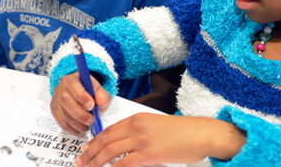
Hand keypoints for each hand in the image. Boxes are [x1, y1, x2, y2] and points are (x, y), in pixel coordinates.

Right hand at [50, 72, 110, 134]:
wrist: (83, 95)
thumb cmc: (90, 92)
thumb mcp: (100, 90)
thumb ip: (103, 95)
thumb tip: (101, 102)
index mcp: (72, 79)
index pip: (72, 84)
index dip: (81, 96)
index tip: (91, 106)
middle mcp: (61, 88)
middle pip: (65, 100)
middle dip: (79, 113)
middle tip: (91, 120)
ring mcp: (56, 100)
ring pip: (63, 113)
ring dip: (77, 123)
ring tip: (88, 125)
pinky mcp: (55, 111)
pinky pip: (61, 122)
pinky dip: (72, 128)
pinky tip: (81, 128)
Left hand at [74, 113, 246, 166]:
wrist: (200, 134)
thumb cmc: (183, 133)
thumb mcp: (156, 127)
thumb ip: (140, 134)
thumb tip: (126, 147)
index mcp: (137, 118)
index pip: (109, 130)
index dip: (95, 141)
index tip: (86, 150)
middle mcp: (136, 127)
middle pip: (105, 140)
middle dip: (90, 153)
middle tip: (80, 162)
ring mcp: (141, 140)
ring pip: (110, 152)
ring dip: (96, 162)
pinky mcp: (147, 153)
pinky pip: (124, 163)